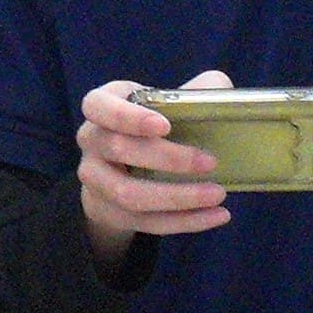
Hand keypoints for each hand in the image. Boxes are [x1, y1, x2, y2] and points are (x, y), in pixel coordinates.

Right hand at [72, 80, 236, 255]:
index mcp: (102, 106)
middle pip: (117, 149)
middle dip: (167, 158)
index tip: (164, 125)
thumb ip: (197, 91)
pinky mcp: (109, 211)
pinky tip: (216, 215)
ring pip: (129, 194)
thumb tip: (221, 89)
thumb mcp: (170, 101)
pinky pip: (145, 222)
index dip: (127, 117)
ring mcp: (95, 179)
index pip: (98, 106)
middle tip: (210, 162)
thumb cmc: (155, 124)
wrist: (126, 166)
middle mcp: (91, 140)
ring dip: (177, 197)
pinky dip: (184, 221)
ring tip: (218, 194)